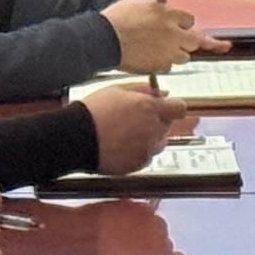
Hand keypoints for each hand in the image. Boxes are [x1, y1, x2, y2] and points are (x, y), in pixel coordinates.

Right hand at [81, 82, 196, 174]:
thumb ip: (144, 90)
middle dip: (157, 122)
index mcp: (151, 109)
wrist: (75, 138)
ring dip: (149, 139)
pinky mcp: (138, 164)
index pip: (180, 109)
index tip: (164, 108)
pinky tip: (120, 146)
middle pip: (167, 126)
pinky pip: (146, 157)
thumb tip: (163, 93)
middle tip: (134, 121)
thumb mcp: (118, 90)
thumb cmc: (94, 111)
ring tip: (125, 134)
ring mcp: (147, 149)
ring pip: (158, 143)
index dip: (172, 108)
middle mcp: (154, 130)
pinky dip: (138, 153)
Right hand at [102, 0, 203, 73]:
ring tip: (161, 51)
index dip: (183, 24)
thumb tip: (160, 10)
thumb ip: (155, 8)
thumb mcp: (137, 3)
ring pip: (184, 57)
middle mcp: (172, 33)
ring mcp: (167, 51)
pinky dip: (162, 64)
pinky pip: (168, 67)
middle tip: (179, 41)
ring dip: (176, 54)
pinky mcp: (158, 66)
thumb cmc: (115, 20)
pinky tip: (152, 59)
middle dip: (187, 41)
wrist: (103, 39)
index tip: (180, 26)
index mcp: (167, 14)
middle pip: (194, 41)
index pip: (189, 20)